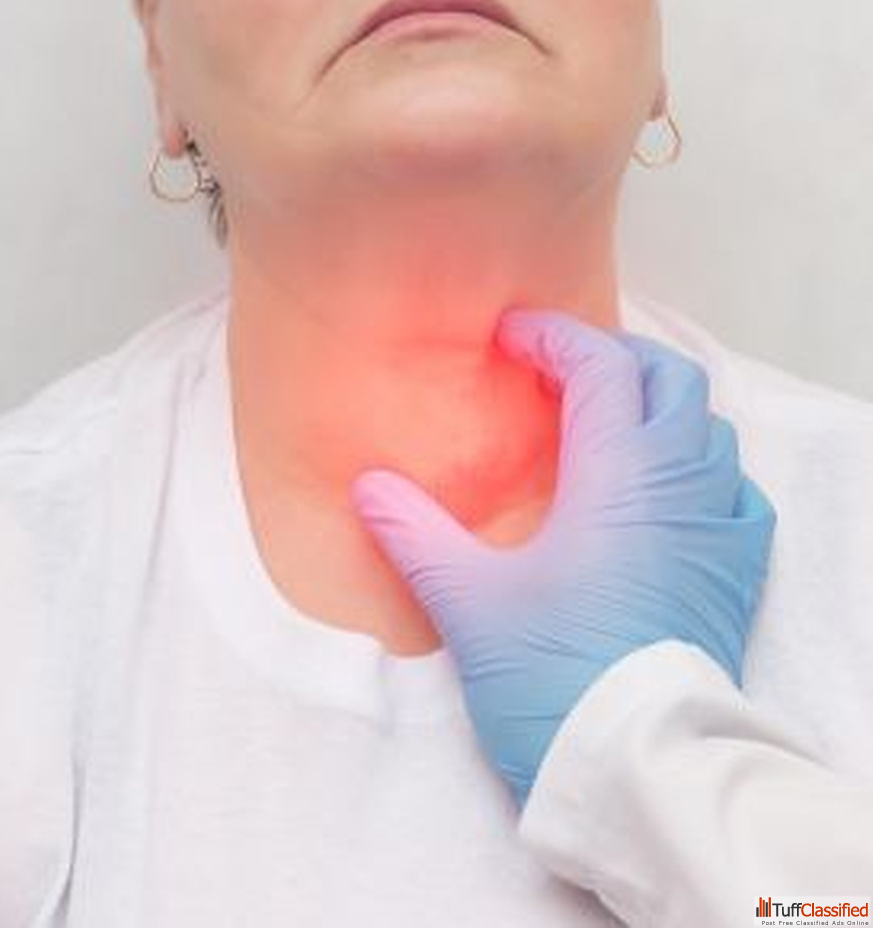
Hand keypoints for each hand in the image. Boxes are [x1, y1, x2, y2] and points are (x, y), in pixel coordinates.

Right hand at [350, 310, 776, 808]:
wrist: (634, 765)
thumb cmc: (554, 677)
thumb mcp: (469, 602)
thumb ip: (415, 533)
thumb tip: (368, 487)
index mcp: (618, 477)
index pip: (600, 366)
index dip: (553, 337)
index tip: (511, 338)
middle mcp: (679, 487)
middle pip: (669, 378)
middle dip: (615, 356)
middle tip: (561, 370)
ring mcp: (716, 528)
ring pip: (708, 429)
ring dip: (659, 405)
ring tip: (607, 421)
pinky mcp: (733, 571)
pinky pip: (734, 490)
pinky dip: (700, 467)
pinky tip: (666, 492)